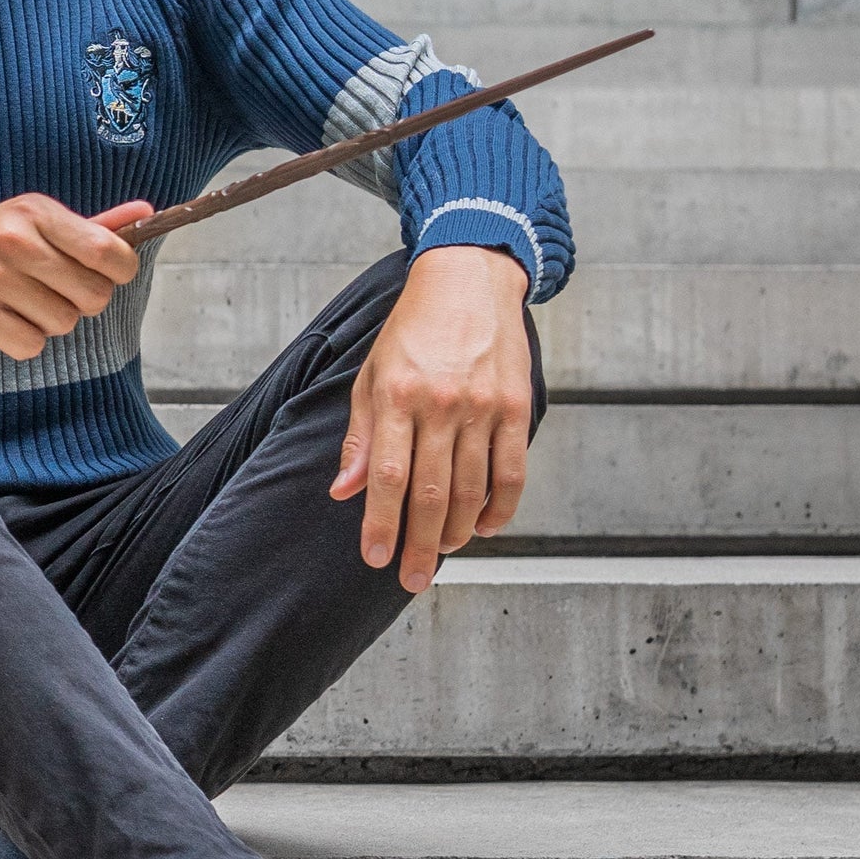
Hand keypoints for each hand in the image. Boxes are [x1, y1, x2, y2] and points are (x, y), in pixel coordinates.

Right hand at [0, 195, 154, 357]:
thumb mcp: (36, 223)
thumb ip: (92, 225)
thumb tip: (145, 212)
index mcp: (35, 211)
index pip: (107, 250)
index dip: (119, 271)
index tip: (107, 274)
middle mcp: (13, 239)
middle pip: (92, 295)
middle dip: (82, 302)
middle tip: (55, 293)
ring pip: (63, 323)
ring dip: (50, 323)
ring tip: (23, 304)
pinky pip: (31, 344)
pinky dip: (24, 341)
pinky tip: (5, 321)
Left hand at [328, 247, 532, 593]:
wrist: (467, 279)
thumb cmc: (412, 330)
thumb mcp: (372, 375)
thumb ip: (361, 436)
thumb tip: (344, 492)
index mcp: (397, 396)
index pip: (386, 477)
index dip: (380, 524)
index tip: (375, 558)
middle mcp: (440, 404)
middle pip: (430, 494)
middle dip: (418, 545)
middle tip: (410, 579)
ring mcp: (481, 406)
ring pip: (471, 490)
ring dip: (456, 532)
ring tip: (441, 553)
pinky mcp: (515, 406)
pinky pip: (511, 472)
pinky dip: (500, 509)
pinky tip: (485, 528)